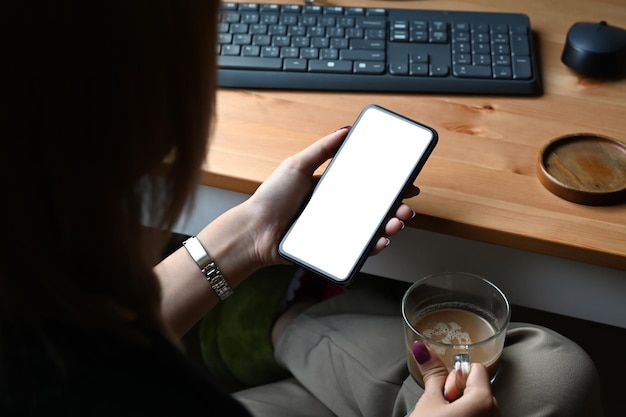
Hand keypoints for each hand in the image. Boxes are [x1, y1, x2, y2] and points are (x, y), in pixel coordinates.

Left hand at [243, 127, 418, 266]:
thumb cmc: (271, 199)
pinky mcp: (330, 249)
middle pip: (373, 208)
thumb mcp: (296, 166)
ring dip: (389, 225)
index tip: (405, 183)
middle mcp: (336, 209)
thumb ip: (321, 149)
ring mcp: (334, 230)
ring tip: (397, 221)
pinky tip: (381, 240)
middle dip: (395, 206)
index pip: (365, 185)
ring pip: (370, 228)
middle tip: (406, 205)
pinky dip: (373, 245)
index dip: (387, 185)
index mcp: (330, 189)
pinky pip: (357, 248)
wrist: (254, 232)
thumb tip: (345, 130)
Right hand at [410, 342, 499, 416]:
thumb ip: (433, 372)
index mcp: (484, 400)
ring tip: (444, 416)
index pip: (475, 369)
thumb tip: (423, 349)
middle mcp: (494, 413)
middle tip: (442, 406)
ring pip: (477, 403)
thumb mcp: (429, 401)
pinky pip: (478, 415)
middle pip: (476, 386)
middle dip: (457, 391)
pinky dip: (465, 414)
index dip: (455, 376)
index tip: (445, 390)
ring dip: (460, 404)